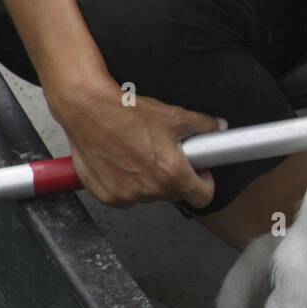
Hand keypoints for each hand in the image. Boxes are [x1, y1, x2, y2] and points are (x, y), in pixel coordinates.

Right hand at [45, 78, 225, 208]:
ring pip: (149, 195)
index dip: (205, 183)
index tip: (199, 172)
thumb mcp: (173, 115)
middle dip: (175, 178)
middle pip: (175, 194)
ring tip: (140, 155)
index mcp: (171, 174)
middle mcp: (150, 190)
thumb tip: (218, 128)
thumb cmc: (126, 113)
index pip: (202, 197)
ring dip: (150, 181)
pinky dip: (127, 184)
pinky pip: (126, 196)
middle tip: (165, 155)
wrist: (88, 111)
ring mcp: (127, 195)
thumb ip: (203, 125)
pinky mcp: (107, 196)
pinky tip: (123, 162)